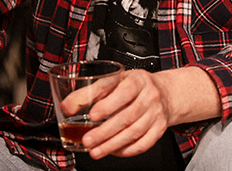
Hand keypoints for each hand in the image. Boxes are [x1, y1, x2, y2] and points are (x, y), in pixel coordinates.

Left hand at [74, 66, 218, 158]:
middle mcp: (149, 96)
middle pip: (127, 117)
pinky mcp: (159, 128)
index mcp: (137, 80)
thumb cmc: (133, 86)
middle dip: (105, 132)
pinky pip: (144, 143)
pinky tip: (114, 151)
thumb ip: (90, 92)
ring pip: (134, 132)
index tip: (93, 115)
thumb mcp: (114, 81)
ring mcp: (156, 113)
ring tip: (95, 151)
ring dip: (112, 144)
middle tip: (88, 141)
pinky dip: (127, 150)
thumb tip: (67, 107)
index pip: (124, 92)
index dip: (108, 104)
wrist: (164, 92)